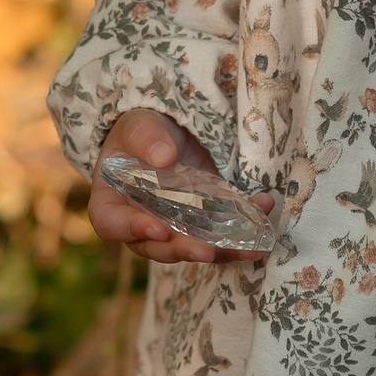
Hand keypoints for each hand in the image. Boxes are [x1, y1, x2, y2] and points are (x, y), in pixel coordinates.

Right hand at [87, 109, 274, 265]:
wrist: (167, 133)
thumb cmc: (141, 131)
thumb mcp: (139, 124)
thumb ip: (145, 137)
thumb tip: (162, 157)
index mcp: (113, 200)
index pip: (111, 223)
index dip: (132, 230)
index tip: (158, 230)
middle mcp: (141, 222)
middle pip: (156, 246)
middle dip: (183, 250)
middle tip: (206, 251)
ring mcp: (174, 227)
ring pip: (193, 248)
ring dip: (221, 251)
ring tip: (247, 247)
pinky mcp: (202, 224)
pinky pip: (220, 236)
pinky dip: (243, 232)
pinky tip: (263, 211)